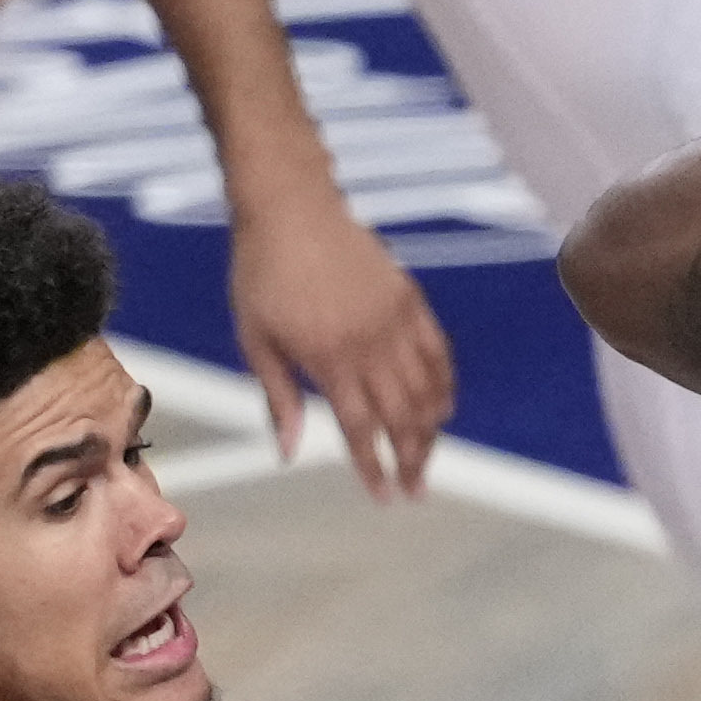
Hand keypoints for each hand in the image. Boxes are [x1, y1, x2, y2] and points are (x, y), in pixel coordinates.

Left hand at [226, 196, 454, 497]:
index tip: (384, 494)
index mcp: (328, 359)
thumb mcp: (255, 338)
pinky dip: (444, 384)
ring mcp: (394, 321)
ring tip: (427, 455)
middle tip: (415, 487)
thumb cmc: (261, 272)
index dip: (374, 466)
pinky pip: (437, 351)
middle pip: (402, 417)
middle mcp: (369, 344)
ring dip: (430, 429)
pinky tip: (443, 408)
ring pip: (425, 389)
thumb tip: (289, 451)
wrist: (290, 207)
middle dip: (411, 458)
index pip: (360, 428)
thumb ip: (278, 397)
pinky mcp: (409, 300)